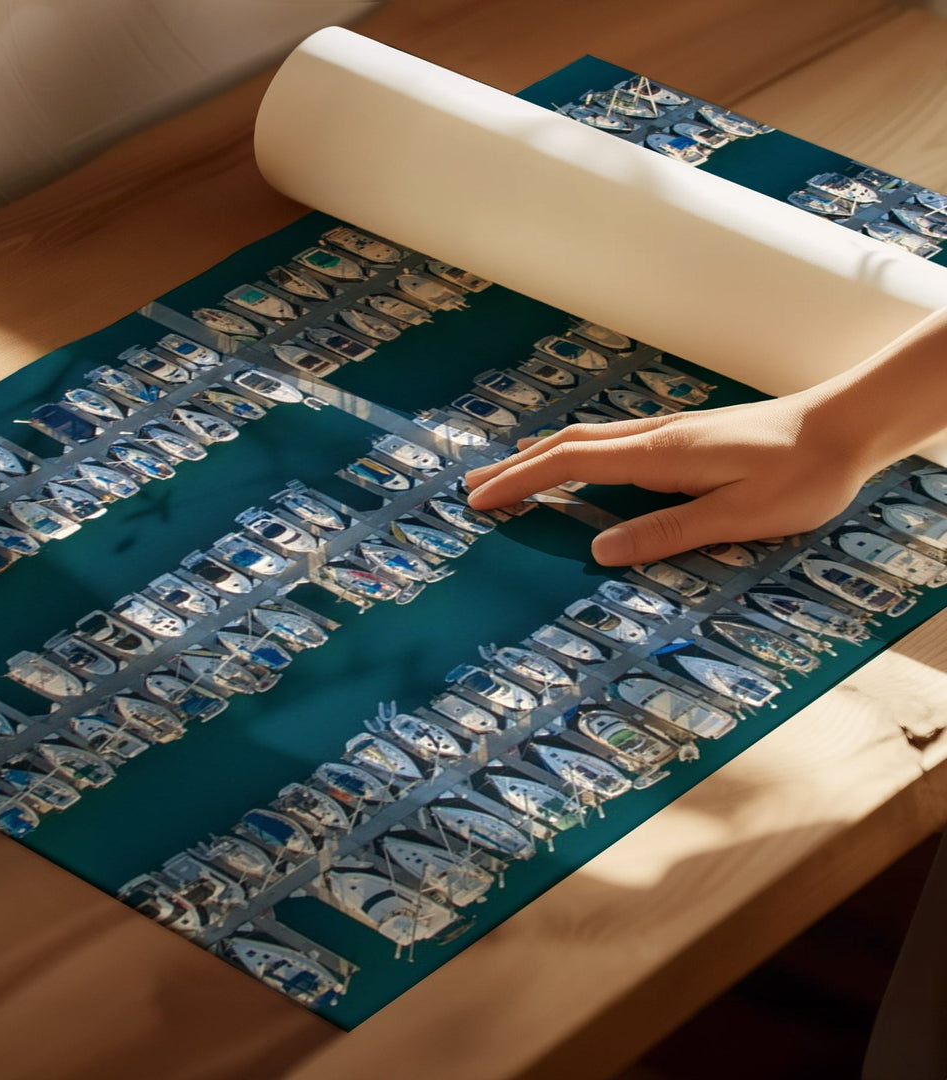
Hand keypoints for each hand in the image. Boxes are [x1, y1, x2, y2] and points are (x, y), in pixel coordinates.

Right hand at [463, 392, 874, 565]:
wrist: (846, 426)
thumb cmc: (801, 474)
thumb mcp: (738, 515)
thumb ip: (667, 531)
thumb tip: (599, 549)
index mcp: (659, 455)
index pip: (570, 465)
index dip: (521, 482)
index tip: (480, 501)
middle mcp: (654, 437)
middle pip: (566, 445)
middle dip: (515, 467)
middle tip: (471, 487)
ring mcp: (666, 433)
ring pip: (585, 441)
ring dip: (538, 457)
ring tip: (505, 475)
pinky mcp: (681, 438)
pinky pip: (607, 444)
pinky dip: (571, 454)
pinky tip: (573, 465)